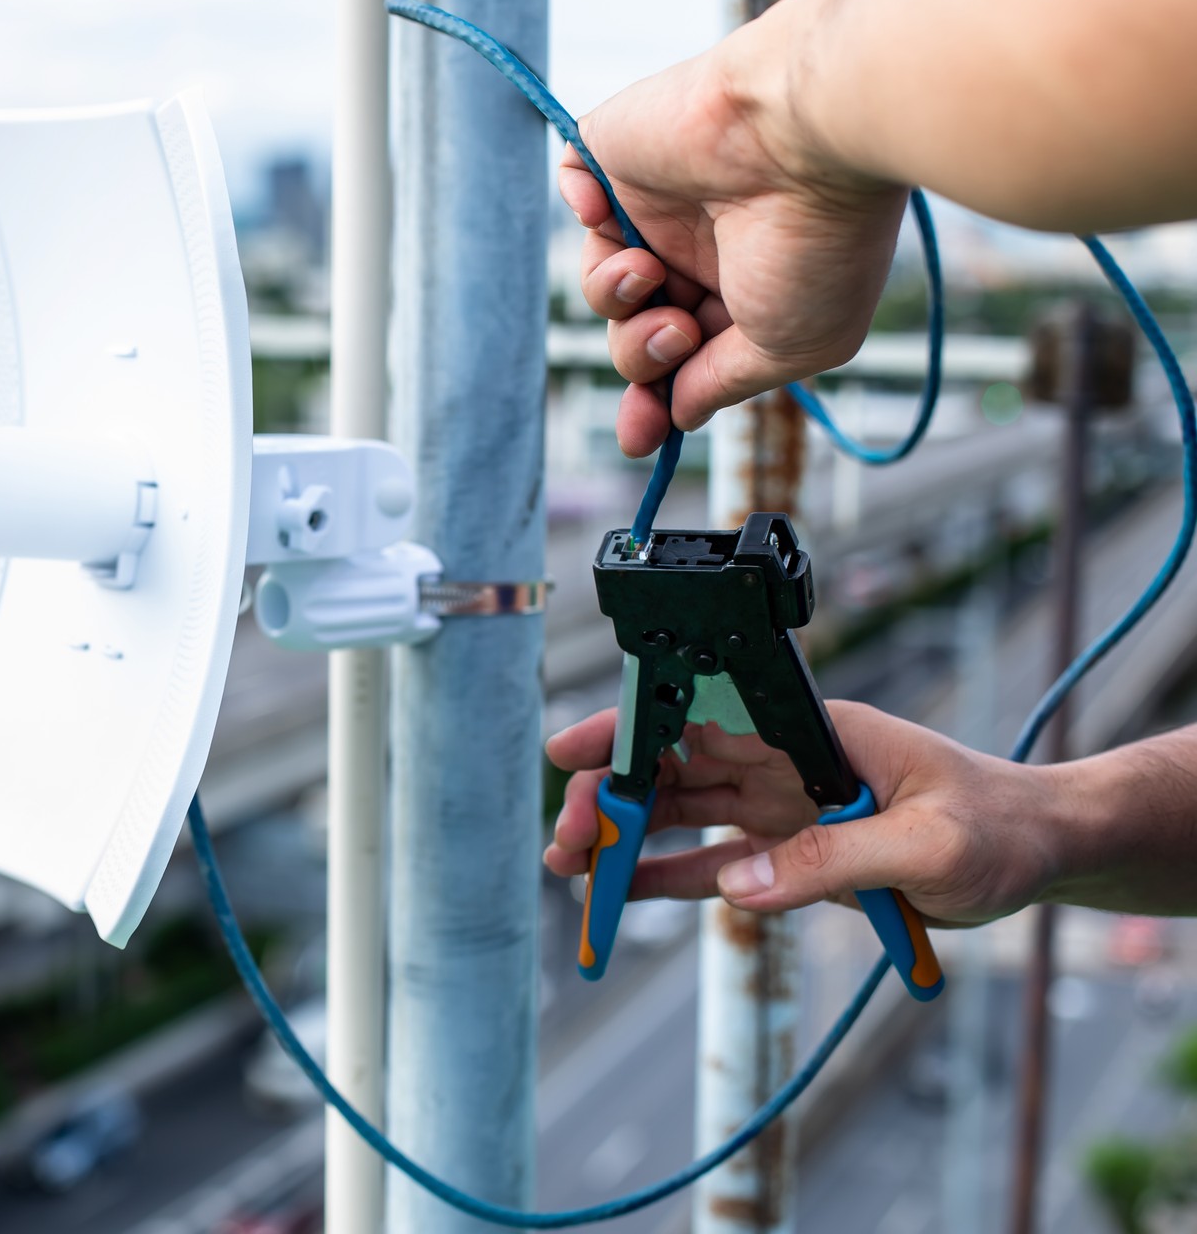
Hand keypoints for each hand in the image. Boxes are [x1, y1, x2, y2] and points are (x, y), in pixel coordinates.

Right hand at [543, 701, 1066, 926]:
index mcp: (811, 731)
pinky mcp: (790, 850)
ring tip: (570, 869)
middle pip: (674, 766)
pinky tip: (619, 892)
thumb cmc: (999, 827)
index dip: (631, 726)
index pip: (704, 715)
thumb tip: (742, 885)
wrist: (1040, 852)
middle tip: (566, 838)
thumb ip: (834, 861)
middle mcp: (784, 759)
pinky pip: (713, 861)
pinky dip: (665, 875)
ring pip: (682, 813)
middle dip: (612, 796)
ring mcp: (782, 804)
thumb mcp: (928, 846)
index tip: (573, 748)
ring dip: (625, 838)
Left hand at [560, 8, 909, 456]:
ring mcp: (659, 200)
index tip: (641, 439)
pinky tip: (621, 221)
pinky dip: (584, 212)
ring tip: (653, 282)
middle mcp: (704, 249)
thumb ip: (721, 383)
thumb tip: (678, 414)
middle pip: (637, 333)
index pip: (684, 359)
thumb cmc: (817, 242)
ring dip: (618, 305)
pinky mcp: (618, 152)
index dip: (656, 400)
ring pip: (602, 285)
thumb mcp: (787, 346)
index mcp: (750, 292)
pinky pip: (573, 192)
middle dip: (640, 358)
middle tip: (674, 340)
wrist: (806, 136)